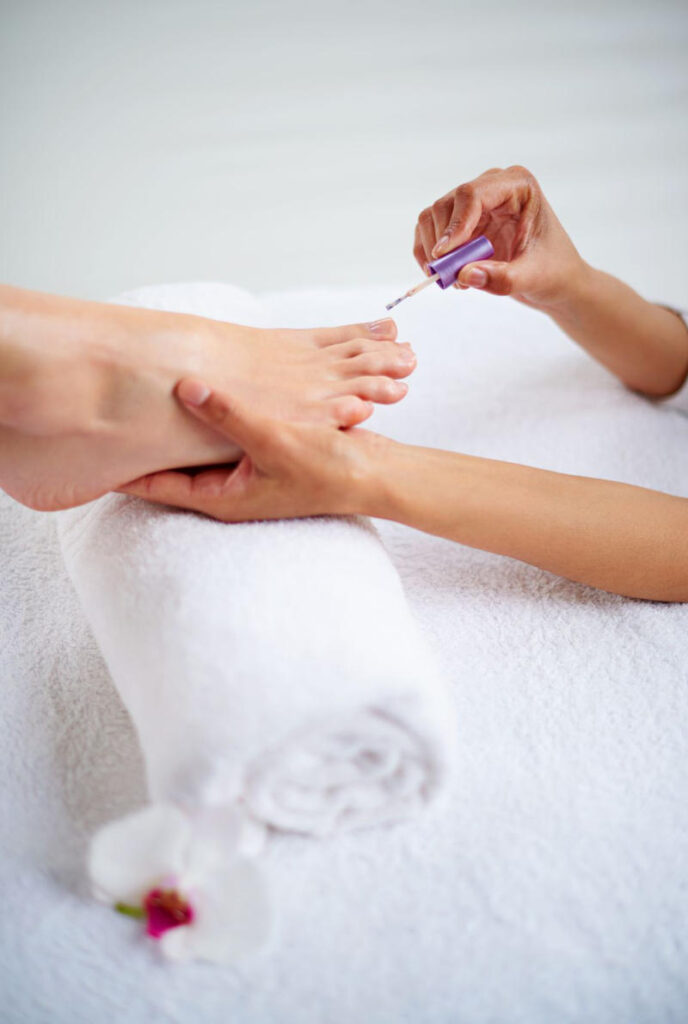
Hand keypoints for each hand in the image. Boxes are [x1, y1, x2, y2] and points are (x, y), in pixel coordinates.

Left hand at [119, 379, 384, 521]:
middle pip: (169, 470)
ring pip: (192, 453)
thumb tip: (183, 387)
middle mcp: (226, 490)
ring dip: (172, 432)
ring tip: (139, 405)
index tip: (90, 450)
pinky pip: (218, 440)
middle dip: (141, 448)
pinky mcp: (258, 457)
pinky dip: (203, 423)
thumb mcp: (272, 438)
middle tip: (106, 420)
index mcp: (221, 497)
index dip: (121, 471)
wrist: (372, 474)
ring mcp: (241, 475)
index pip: (155, 488)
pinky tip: (193, 398)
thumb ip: (228, 413)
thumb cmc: (326, 469)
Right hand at [413, 165, 586, 309]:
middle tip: (451, 277)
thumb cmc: (552, 270)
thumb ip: (501, 278)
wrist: (554, 278)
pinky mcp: (461, 222)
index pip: (471, 194)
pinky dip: (429, 255)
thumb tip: (463, 275)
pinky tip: (448, 276)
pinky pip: (430, 232)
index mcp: (517, 186)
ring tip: (455, 279)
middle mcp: (492, 187)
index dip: (454, 225)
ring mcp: (474, 204)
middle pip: (447, 205)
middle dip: (442, 243)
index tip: (444, 255)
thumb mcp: (532, 278)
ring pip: (433, 217)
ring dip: (434, 252)